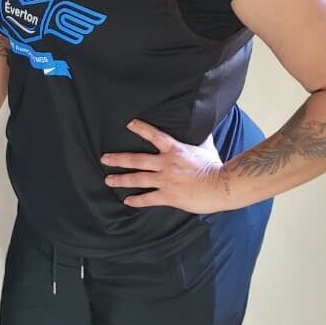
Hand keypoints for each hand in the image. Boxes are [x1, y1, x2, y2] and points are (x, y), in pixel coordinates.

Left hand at [100, 118, 224, 213]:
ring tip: (109, 180)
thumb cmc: (215, 166)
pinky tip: (127, 201)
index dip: (141, 129)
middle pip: (137, 160)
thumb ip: (201, 136)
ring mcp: (165, 180)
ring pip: (138, 179)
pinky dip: (137, 200)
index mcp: (175, 150)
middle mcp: (166, 164)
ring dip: (121, 179)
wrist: (221, 186)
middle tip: (105, 158)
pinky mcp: (168, 196)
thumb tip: (204, 123)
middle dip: (119, 159)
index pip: (155, 135)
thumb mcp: (206, 147)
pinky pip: (148, 198)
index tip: (129, 124)